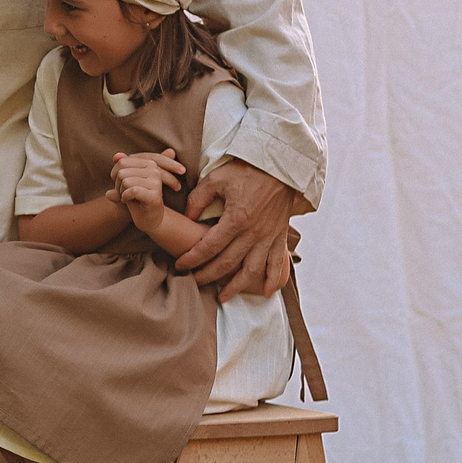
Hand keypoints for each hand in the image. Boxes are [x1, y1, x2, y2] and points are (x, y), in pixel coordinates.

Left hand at [110, 150, 184, 228]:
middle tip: (126, 193)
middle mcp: (154, 169)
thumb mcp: (124, 181)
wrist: (148, 219)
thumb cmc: (135, 198)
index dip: (115, 176)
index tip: (122, 185)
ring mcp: (156, 181)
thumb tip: (116, 155)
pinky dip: (125, 197)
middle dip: (118, 185)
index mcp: (148, 162)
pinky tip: (129, 201)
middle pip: (122, 172)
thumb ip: (120, 168)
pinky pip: (132, 191)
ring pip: (126, 181)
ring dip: (122, 193)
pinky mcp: (155, 195)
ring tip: (129, 198)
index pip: (122, 162)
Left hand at [176, 160, 297, 302]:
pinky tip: (266, 292)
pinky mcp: (280, 235)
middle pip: (227, 263)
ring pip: (252, 269)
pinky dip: (273, 279)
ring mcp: (269, 236)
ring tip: (224, 296)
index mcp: (236, 219)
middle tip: (195, 281)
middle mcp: (253, 233)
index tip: (180, 265)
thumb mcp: (216, 179)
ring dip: (237, 286)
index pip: (209, 246)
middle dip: (209, 275)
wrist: (281, 165)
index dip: (193, 258)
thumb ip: (198, 199)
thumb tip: (187, 217)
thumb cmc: (247, 169)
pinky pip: (278, 262)